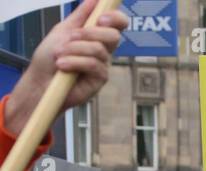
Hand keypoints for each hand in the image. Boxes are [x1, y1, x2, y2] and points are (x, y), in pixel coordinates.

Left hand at [4, 0, 127, 136]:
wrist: (41, 80)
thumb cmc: (50, 58)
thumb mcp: (63, 30)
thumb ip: (79, 16)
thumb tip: (94, 0)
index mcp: (96, 36)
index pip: (117, 25)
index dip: (115, 18)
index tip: (101, 18)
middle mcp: (103, 50)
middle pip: (114, 36)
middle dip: (92, 33)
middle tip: (72, 36)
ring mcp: (103, 65)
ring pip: (98, 50)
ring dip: (74, 49)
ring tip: (59, 55)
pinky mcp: (99, 80)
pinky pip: (93, 65)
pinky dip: (75, 62)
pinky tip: (62, 65)